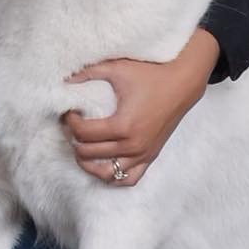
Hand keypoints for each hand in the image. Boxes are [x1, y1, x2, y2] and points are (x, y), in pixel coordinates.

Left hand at [63, 29, 218, 186]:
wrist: (182, 84)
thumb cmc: (151, 75)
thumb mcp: (117, 69)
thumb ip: (89, 73)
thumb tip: (66, 80)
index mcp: (123, 126)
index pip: (83, 133)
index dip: (69, 122)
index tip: (69, 111)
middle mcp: (133, 145)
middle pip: (89, 153)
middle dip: (74, 139)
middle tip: (71, 126)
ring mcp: (143, 154)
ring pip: (106, 173)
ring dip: (88, 163)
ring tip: (81, 147)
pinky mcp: (150, 157)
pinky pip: (129, 179)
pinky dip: (113, 176)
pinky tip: (102, 163)